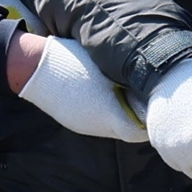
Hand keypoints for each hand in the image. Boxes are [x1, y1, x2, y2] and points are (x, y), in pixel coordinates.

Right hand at [13, 36, 151, 144]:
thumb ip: (125, 76)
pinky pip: (98, 123)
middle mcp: (97, 126)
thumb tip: (144, 79)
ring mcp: (84, 126)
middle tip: (147, 95)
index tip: (159, 100)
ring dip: (123, 113)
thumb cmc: (70, 60)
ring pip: (114, 126)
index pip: (139, 128)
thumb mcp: (102, 64)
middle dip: (139, 114)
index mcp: (107, 112)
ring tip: (127, 92)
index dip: (150, 115)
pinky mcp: (74, 122)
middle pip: (129, 130)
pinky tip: (107, 94)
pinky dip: (108, 112)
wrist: (32, 68)